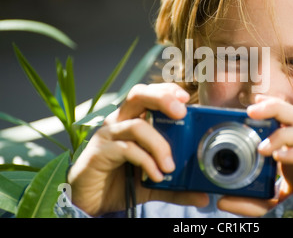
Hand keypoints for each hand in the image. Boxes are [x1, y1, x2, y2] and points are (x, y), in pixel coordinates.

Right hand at [67, 83, 208, 215]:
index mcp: (133, 119)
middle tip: (182, 113)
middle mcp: (120, 121)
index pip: (150, 94)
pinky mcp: (99, 152)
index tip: (186, 99)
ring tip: (170, 166)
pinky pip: (126, 149)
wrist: (90, 201)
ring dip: (159, 145)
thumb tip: (202, 196)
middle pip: (139, 95)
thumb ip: (177, 187)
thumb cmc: (121, 182)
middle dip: (162, 99)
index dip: (167, 91)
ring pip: (136, 125)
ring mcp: (108, 135)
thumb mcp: (155, 184)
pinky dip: (145, 161)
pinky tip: (156, 176)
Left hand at [217, 95, 292, 215]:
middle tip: (252, 111)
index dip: (273, 104)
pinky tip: (279, 157)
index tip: (253, 100)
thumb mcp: (264, 200)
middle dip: (276, 107)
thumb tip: (222, 201)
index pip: (286, 116)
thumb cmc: (292, 202)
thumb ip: (246, 200)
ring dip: (283, 134)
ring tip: (262, 147)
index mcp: (292, 145)